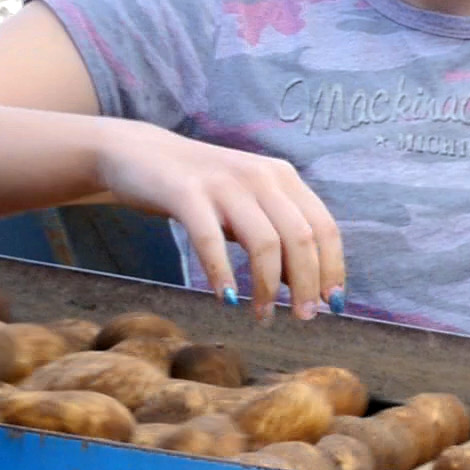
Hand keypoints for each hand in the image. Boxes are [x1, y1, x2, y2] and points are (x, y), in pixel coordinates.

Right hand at [89, 118, 344, 317]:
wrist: (136, 152)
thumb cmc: (199, 190)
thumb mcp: (246, 206)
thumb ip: (275, 237)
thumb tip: (302, 285)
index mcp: (283, 178)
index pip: (324, 227)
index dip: (333, 267)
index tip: (333, 303)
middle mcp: (261, 176)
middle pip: (300, 237)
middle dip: (307, 284)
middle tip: (304, 318)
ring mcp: (224, 183)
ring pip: (264, 241)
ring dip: (268, 286)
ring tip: (263, 315)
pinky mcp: (185, 193)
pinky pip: (210, 240)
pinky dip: (223, 273)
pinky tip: (227, 298)